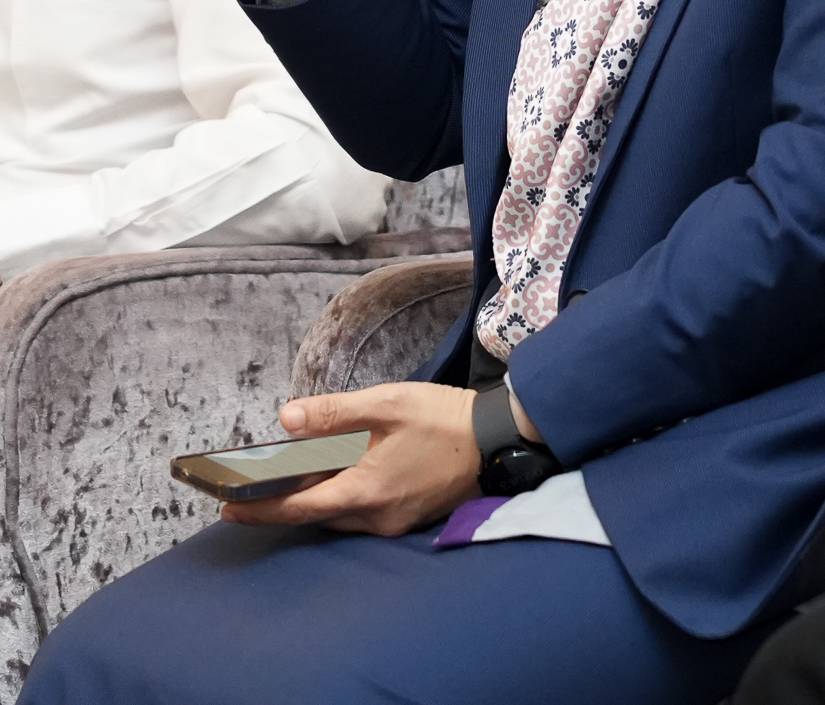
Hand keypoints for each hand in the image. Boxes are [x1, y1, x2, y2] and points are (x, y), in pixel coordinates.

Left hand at [219, 384, 480, 536]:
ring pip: (339, 515)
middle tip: (253, 485)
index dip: (258, 508)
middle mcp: (374, 518)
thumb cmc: (442, 418)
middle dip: (283, 501)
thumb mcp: (387, 404)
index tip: (226, 506)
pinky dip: (341, 497)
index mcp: (364, 491)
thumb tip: (286, 419)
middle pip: (315, 514)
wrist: (497, 440)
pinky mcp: (408, 518)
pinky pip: (362, 513)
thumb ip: (334, 412)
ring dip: (313, 498)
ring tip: (290, 477)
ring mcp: (393, 522)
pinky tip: (339, 475)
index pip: (297, 508)